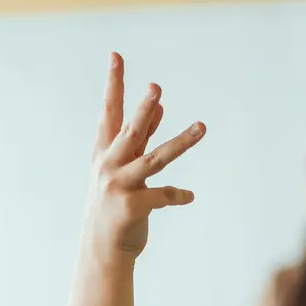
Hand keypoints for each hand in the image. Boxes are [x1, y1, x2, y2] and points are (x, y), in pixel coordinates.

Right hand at [82, 53, 203, 263]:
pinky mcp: (133, 208)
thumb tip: (159, 106)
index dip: (114, 84)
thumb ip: (141, 137)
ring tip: (203, 127)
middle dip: (143, 110)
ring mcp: (120, 187)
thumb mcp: (123, 167)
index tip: (116, 56)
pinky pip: (164, 195)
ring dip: (181, 142)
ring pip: (155, 160)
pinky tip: (189, 196)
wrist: (102, 248)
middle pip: (131, 132)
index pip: (110, 111)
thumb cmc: (114, 203)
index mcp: (105, 152)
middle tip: (156, 88)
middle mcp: (109, 166)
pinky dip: (178, 195)